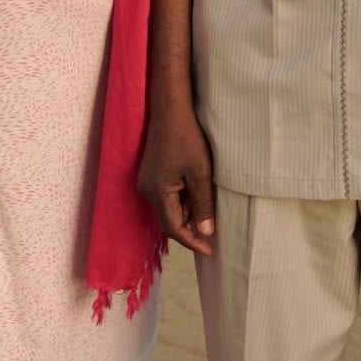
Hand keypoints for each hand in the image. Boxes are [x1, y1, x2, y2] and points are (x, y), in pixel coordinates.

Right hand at [138, 101, 215, 255]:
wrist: (170, 110)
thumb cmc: (186, 138)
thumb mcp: (201, 173)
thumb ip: (203, 204)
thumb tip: (206, 232)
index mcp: (157, 192)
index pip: (174, 229)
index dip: (192, 242)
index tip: (210, 250)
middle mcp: (147, 190)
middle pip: (171, 219)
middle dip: (192, 223)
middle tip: (214, 222)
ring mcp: (147, 181)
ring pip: (171, 207)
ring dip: (190, 207)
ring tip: (207, 194)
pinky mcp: (152, 174)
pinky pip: (168, 195)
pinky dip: (184, 196)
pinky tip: (197, 184)